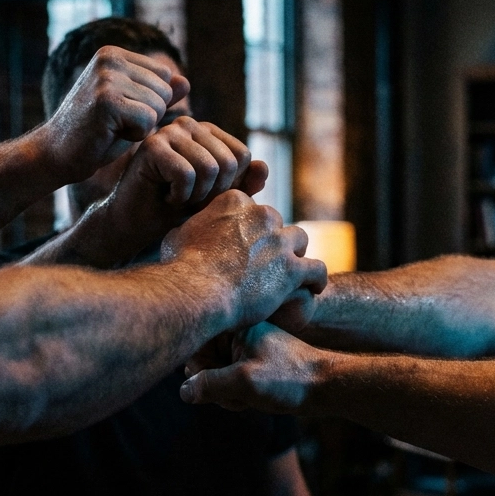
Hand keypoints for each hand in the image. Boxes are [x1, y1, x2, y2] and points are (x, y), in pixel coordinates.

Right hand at [39, 46, 189, 182]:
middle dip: (148, 115)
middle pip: (164, 91)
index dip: (151, 103)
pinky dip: (135, 136)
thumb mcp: (131, 109)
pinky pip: (148, 121)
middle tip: (116, 123)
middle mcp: (109, 58)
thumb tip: (186, 82)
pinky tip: (110, 134)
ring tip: (112, 128)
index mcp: (113, 54)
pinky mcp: (107, 100)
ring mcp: (106, 77)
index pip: (165, 76)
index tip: (122, 112)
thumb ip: (158, 94)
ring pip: (158, 106)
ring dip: (141, 127)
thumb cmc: (96, 133)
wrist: (56, 153)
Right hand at [102, 118, 267, 258]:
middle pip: (228, 162)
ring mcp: (169, 131)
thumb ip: (242, 184)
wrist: (135, 224)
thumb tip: (263, 166)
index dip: (228, 186)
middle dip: (212, 193)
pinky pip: (187, 175)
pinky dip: (179, 196)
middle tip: (189, 199)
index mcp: (208, 132)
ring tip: (178, 197)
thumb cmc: (175, 210)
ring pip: (209, 169)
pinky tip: (165, 197)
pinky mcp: (152, 146)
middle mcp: (189, 125)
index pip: (242, 156)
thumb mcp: (217, 199)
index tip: (204, 195)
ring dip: (195, 196)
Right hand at [161, 190, 326, 330]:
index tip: (244, 244)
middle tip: (264, 262)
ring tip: (290, 271)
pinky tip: (314, 287)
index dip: (248, 228)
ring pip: (299, 240)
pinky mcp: (292, 268)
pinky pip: (317, 269)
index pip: (251, 209)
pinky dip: (317, 278)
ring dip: (294, 254)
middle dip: (271, 240)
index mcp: (235, 202)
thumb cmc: (181, 268)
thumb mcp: (178, 235)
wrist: (196, 293)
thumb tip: (187, 230)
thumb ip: (193, 227)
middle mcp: (261, 215)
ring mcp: (279, 241)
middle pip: (276, 223)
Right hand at [182, 322, 328, 413]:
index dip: (201, 372)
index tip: (217, 384)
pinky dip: (238, 394)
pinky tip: (254, 400)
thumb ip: (210, 385)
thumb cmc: (291, 378)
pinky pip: (231, 381)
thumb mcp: (245, 382)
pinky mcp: (253, 363)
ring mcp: (246, 348)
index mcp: (237, 325)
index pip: (196, 348)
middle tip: (239, 394)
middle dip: (217, 386)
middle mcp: (239, 332)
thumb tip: (183, 390)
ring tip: (250, 398)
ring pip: (217, 376)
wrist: (327, 387)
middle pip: (205, 364)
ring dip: (229, 394)